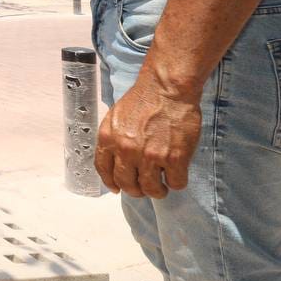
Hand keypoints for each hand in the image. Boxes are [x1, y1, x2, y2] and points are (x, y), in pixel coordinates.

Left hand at [95, 70, 201, 197]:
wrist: (167, 88)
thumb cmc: (143, 99)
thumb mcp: (116, 117)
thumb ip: (113, 139)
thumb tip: (115, 161)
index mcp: (108, 139)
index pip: (104, 170)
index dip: (111, 183)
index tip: (117, 188)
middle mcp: (126, 150)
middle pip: (127, 184)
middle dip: (135, 190)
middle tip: (144, 188)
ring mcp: (150, 156)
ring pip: (151, 189)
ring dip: (157, 191)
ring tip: (162, 186)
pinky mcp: (174, 158)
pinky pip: (176, 183)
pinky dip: (176, 182)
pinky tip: (176, 174)